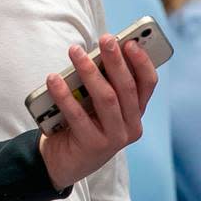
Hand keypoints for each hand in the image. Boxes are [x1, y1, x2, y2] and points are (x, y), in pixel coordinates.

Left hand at [37, 34, 157, 189]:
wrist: (62, 162)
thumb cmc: (81, 124)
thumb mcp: (95, 104)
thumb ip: (101, 84)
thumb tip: (94, 53)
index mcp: (135, 112)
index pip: (147, 84)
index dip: (142, 62)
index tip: (130, 42)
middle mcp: (131, 126)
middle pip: (127, 88)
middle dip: (116, 61)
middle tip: (105, 39)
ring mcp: (115, 138)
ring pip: (106, 99)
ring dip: (90, 71)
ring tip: (75, 51)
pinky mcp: (93, 146)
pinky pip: (78, 116)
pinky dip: (65, 95)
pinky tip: (53, 79)